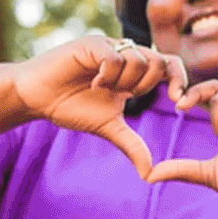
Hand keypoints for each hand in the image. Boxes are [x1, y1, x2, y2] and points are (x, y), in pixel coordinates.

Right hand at [15, 35, 186, 178]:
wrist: (37, 96)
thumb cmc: (71, 107)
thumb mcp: (108, 128)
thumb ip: (132, 145)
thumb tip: (150, 174)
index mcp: (134, 73)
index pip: (170, 66)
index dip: (180, 81)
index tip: (179, 105)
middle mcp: (125, 55)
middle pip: (160, 61)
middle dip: (148, 85)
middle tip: (127, 96)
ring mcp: (109, 47)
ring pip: (139, 59)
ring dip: (124, 81)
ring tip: (102, 88)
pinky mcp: (92, 43)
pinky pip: (115, 57)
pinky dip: (108, 75)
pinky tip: (95, 83)